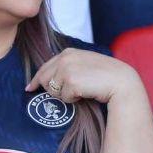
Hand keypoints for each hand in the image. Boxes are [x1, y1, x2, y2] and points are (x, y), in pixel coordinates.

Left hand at [26, 48, 145, 105]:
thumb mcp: (86, 64)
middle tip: (69, 93)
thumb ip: (70, 65)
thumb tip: (52, 79)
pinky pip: (63, 98)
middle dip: (52, 90)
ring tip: (82, 90)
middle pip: (45, 79)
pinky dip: (73, 99)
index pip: (45, 67)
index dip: (37, 79)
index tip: (30, 87)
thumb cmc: (107, 76)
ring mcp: (67, 69)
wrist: (122, 82)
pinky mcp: (71, 81)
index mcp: (69, 52)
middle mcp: (65, 58)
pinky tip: (86, 93)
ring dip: (64, 95)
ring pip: (53, 90)